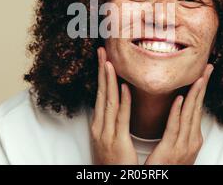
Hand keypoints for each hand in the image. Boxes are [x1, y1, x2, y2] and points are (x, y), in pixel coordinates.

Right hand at [91, 47, 137, 164]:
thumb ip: (113, 121)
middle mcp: (99, 126)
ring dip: (109, 80)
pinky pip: (121, 118)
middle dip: (101, 71)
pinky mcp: (117, 142)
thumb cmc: (112, 162)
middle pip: (101, 93)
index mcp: (98, 124)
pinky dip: (123, 101)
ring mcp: (106, 134)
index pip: (100, 94)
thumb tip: (119, 104)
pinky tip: (123, 87)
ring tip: (109, 62)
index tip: (104, 58)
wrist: (110, 180)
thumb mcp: (109, 139)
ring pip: (108, 101)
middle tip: (102, 51)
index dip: (102, 75)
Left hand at [144, 64, 213, 164]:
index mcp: (192, 138)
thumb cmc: (167, 167)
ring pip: (190, 114)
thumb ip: (179, 128)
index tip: (203, 73)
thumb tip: (178, 111)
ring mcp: (183, 145)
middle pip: (198, 107)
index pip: (198, 108)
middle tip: (208, 68)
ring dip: (194, 93)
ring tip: (198, 77)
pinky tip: (180, 99)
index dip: (201, 89)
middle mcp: (191, 140)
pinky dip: (178, 112)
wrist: (164, 181)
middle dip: (203, 86)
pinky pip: (174, 127)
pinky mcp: (170, 149)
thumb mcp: (177, 145)